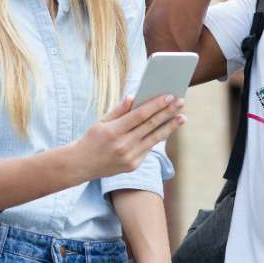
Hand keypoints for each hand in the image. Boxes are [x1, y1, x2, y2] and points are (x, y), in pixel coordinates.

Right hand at [70, 95, 185, 180]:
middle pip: (150, 126)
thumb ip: (119, 110)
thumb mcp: (101, 121)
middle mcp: (123, 145)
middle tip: (181, 102)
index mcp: (113, 131)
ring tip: (182, 117)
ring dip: (170, 127)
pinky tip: (168, 128)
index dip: (156, 105)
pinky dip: (158, 137)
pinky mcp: (133, 166)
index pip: (139, 115)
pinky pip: (148, 148)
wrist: (81, 165)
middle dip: (167, 113)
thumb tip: (134, 97)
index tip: (169, 96)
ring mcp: (129, 157)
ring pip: (154, 138)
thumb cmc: (92, 139)